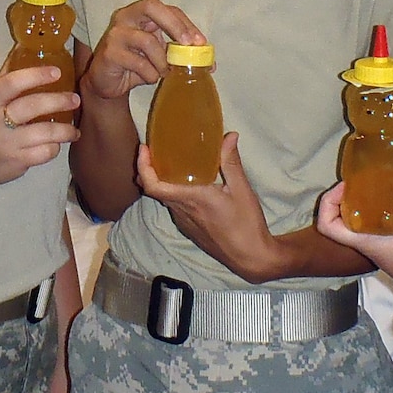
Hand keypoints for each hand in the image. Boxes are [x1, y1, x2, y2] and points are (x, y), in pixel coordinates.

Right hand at [0, 66, 78, 187]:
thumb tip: (24, 45)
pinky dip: (54, 147)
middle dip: (58, 101)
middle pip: (31, 107)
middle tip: (75, 99)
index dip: (34, 75)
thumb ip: (7, 75)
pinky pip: (44, 153)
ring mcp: (7, 144)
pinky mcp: (17, 162)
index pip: (10, 83)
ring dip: (65, 130)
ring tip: (74, 129)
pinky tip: (57, 143)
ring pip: (44, 133)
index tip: (57, 71)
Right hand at [83, 0, 205, 100]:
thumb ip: (180, 54)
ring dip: (162, 62)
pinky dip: (150, 74)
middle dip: (175, 25)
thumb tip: (210, 64)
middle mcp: (126, 17)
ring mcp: (116, 33)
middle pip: (152, 7)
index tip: (200, 42)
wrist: (107, 83)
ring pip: (148, 42)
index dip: (185, 23)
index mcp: (141, 13)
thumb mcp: (161, 56)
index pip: (167, 9)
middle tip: (188, 45)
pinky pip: (139, 63)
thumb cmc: (136, 65)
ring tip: (163, 72)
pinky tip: (147, 77)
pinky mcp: (110, 53)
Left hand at [137, 132, 284, 283]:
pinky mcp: (190, 229)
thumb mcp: (242, 190)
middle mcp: (182, 211)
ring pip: (164, 198)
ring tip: (170, 161)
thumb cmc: (246, 224)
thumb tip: (230, 136)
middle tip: (154, 149)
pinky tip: (188, 183)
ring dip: (161, 180)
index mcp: (191, 199)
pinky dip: (173, 192)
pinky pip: (174, 206)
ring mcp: (184, 222)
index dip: (143, 167)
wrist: (250, 257)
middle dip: (149, 168)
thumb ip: (231, 162)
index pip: (154, 186)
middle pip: (154, 189)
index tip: (144, 149)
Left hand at [316, 169, 392, 297]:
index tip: (345, 187)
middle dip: (347, 198)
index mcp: (365, 243)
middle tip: (362, 180)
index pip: (328, 226)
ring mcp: (383, 246)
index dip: (329, 204)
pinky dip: (385, 208)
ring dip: (366, 202)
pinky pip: (382, 223)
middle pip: (343, 220)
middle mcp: (369, 244)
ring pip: (363, 221)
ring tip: (379, 183)